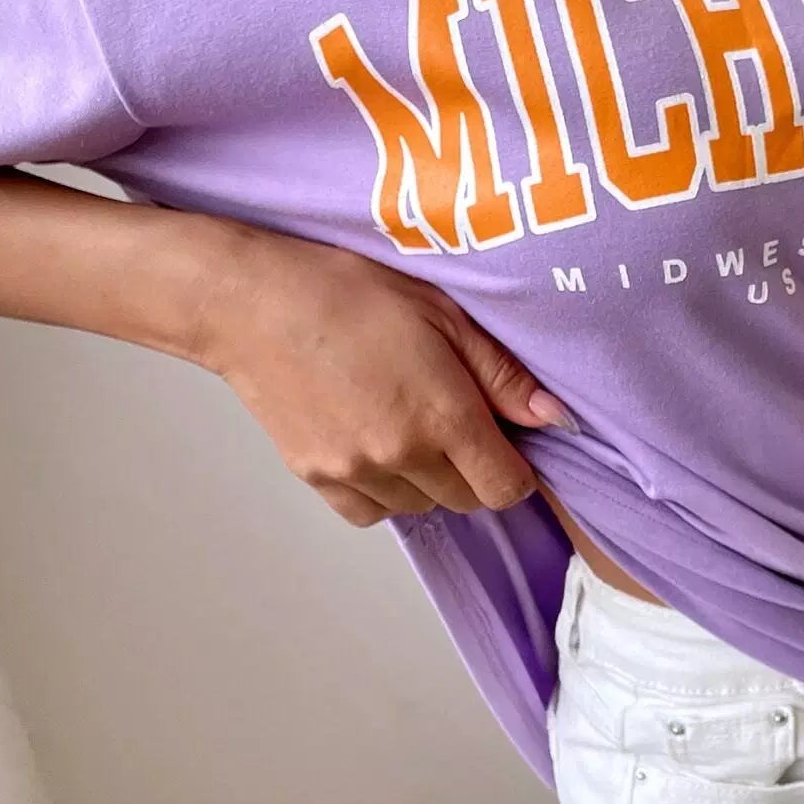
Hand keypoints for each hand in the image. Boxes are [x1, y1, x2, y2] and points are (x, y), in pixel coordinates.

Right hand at [195, 223, 574, 526]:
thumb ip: (500, 373)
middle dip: (475, 469)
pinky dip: (384, 491)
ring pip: (420, 506)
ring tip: (410, 423)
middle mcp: (401, 454)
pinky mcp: (316, 478)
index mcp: (442, 414)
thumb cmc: (347, 291)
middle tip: (457, 420)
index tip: (508, 444)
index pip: (505, 487)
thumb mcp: (441, 312)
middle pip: (466, 500)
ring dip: (429, 480)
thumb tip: (552, 417)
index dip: (517, 471)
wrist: (251, 302)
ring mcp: (355, 471)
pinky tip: (376, 444)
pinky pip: (371, 512)